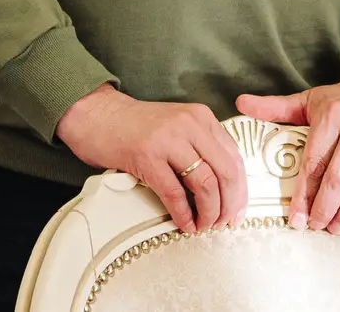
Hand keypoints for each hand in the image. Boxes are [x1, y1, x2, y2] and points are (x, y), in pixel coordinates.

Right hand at [55, 84, 246, 234]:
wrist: (98, 115)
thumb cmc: (136, 125)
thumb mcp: (177, 126)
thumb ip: (200, 146)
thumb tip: (223, 187)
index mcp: (201, 117)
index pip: (234, 157)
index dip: (241, 190)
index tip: (238, 210)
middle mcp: (189, 125)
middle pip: (226, 173)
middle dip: (229, 205)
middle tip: (225, 223)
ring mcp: (168, 140)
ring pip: (205, 185)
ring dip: (209, 213)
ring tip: (205, 226)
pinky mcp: (147, 157)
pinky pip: (174, 194)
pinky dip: (183, 215)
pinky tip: (185, 224)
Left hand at [235, 71, 339, 233]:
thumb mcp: (310, 100)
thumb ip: (275, 107)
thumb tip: (239, 104)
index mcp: (332, 114)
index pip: (314, 161)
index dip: (303, 194)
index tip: (295, 218)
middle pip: (339, 176)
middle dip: (325, 208)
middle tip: (316, 227)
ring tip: (336, 229)